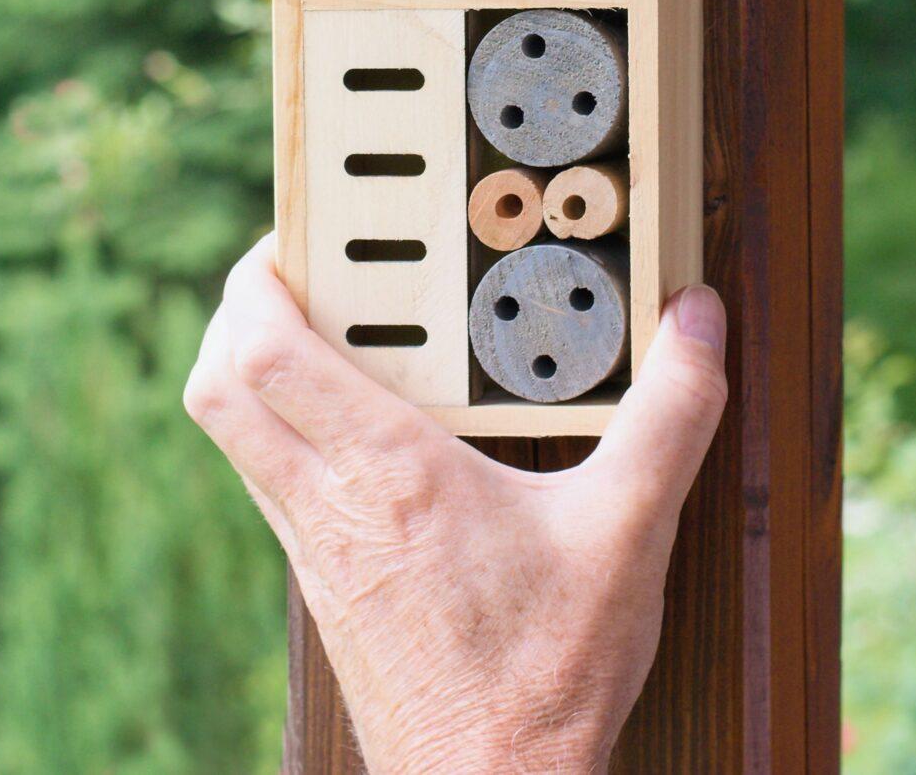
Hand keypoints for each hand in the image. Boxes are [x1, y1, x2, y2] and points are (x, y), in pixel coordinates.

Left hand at [185, 236, 728, 773]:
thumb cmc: (547, 676)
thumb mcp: (630, 532)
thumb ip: (671, 416)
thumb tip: (698, 323)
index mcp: (388, 472)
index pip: (264, 353)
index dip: (256, 280)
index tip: (293, 239)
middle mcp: (330, 505)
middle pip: (217, 385)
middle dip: (234, 313)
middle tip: (290, 276)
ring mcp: (317, 550)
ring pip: (234, 438)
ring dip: (254, 375)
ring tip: (324, 336)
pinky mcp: (326, 587)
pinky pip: (272, 485)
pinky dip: (286, 436)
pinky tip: (360, 434)